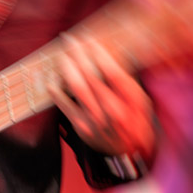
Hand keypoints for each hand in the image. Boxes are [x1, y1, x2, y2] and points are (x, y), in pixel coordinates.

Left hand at [48, 33, 155, 156]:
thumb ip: (126, 80)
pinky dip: (57, 93)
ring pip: (77, 88)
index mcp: (131, 100)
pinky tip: (52, 81)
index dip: (98, 54)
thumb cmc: (134, 120)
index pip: (112, 71)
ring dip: (67, 68)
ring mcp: (96, 120)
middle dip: (79, 55)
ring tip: (61, 55)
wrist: (128, 151)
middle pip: (92, 76)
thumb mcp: (141, 99)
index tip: (88, 41)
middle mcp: (113, 110)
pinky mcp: (82, 128)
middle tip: (69, 41)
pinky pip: (65, 107)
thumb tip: (107, 56)